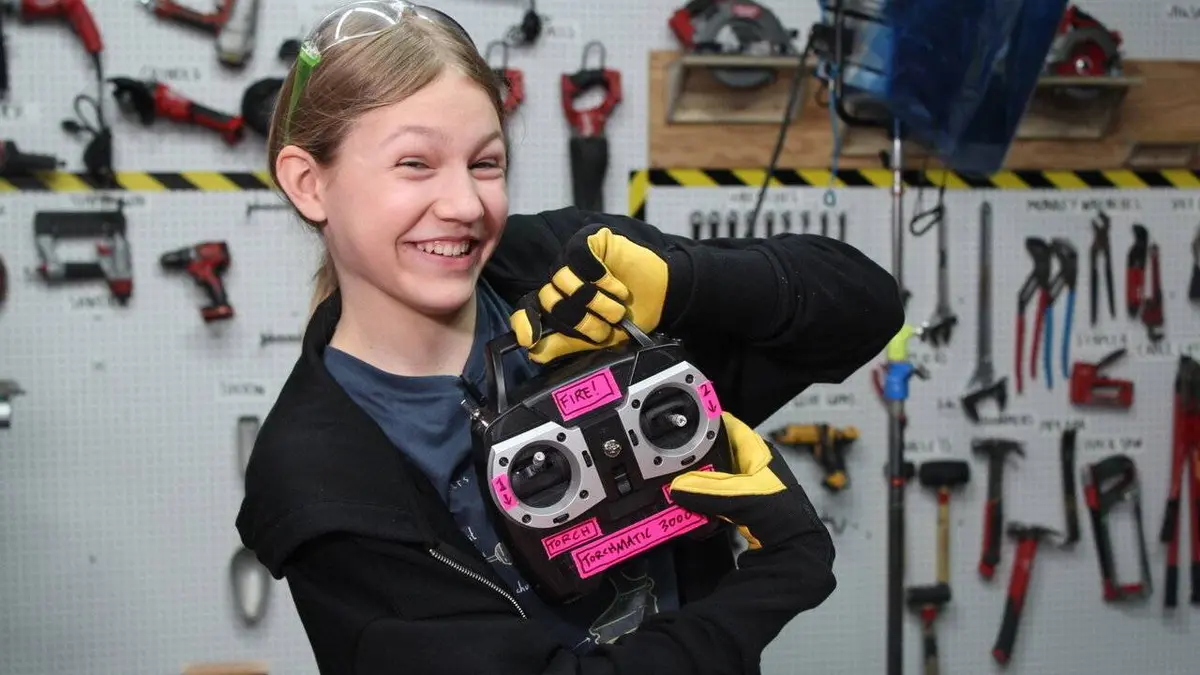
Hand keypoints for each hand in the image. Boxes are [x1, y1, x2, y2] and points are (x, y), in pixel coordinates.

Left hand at [509, 224, 669, 363]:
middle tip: (608, 323)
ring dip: (595, 300)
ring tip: (617, 306)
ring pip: (562, 279)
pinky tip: (617, 286)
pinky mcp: (590, 239)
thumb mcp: (599, 340)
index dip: (526, 321)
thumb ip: (565, 344)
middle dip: (581, 319)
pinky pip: (579, 257)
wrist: (663, 298)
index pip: (529, 307)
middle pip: (549, 298)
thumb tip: (533, 352)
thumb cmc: (631, 318)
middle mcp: (562, 280)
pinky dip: (601, 278)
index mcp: (559, 302)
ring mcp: (573, 258)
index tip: (530, 338)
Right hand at [669, 412, 825, 551]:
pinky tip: (690, 502)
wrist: (793, 547)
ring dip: (697, 479)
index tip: (683, 423)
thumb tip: (677, 486)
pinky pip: (715, 495)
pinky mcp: (741, 505)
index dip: (708, 422)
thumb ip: (707, 490)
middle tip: (671, 456)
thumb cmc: (782, 515)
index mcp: (758, 452)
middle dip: (695, 453)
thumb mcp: (741, 496)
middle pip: (717, 450)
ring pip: (714, 474)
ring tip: (676, 479)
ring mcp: (746, 486)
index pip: (729, 426)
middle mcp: (752, 464)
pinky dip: (702, 498)